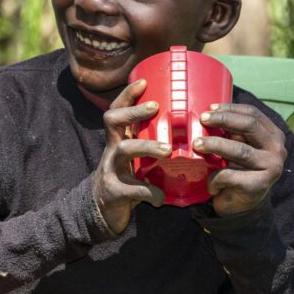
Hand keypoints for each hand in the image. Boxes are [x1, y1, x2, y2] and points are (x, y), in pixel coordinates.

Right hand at [92, 78, 169, 234]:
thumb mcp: (135, 159)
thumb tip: (191, 134)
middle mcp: (111, 150)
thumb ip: (152, 146)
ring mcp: (111, 170)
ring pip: (124, 150)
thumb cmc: (126, 179)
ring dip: (146, 146)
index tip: (144, 81)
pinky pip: (133, 189)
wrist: (102, 213)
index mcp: (118, 140)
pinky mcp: (115, 192)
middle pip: (113, 121)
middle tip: (155, 107)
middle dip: (134, 112)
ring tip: (167, 150)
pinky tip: (162, 198)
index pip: (117, 110)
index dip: (128, 95)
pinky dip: (150, 192)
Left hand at [194, 103, 287, 216]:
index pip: (253, 114)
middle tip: (202, 120)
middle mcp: (277, 149)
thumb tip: (209, 114)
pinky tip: (210, 183)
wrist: (243, 207)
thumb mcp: (238, 147)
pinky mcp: (259, 185)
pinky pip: (230, 174)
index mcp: (273, 135)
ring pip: (239, 149)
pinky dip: (215, 178)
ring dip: (214, 144)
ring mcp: (271, 167)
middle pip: (249, 126)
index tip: (211, 108)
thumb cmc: (238, 171)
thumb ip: (232, 132)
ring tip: (197, 144)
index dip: (231, 109)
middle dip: (223, 120)